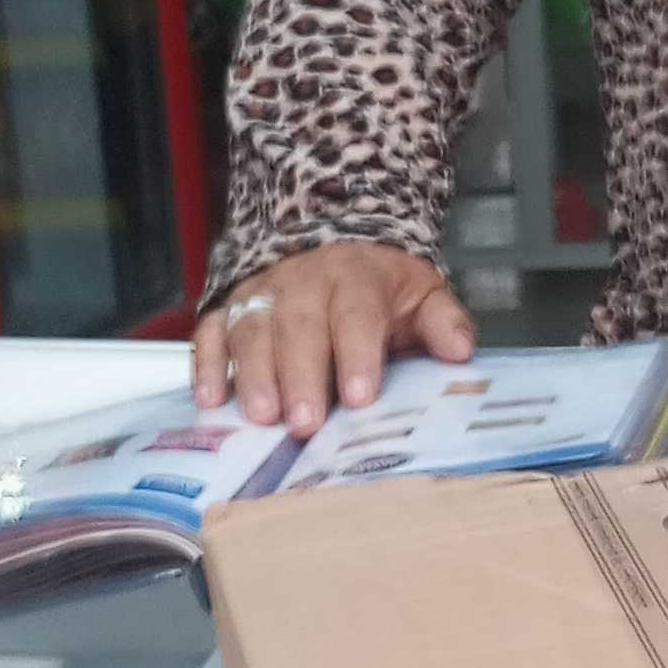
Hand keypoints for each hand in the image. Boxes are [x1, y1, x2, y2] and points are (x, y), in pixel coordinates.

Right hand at [191, 242, 475, 433]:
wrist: (336, 245)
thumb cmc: (380, 288)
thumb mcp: (423, 295)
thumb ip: (443, 323)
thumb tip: (461, 351)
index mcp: (356, 277)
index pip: (356, 313)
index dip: (357, 354)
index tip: (359, 396)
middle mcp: (303, 281)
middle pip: (298, 325)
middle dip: (300, 374)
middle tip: (304, 423)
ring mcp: (261, 293)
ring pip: (250, 329)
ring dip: (253, 375)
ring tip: (261, 417)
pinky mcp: (228, 308)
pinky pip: (209, 332)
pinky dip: (206, 365)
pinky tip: (210, 400)